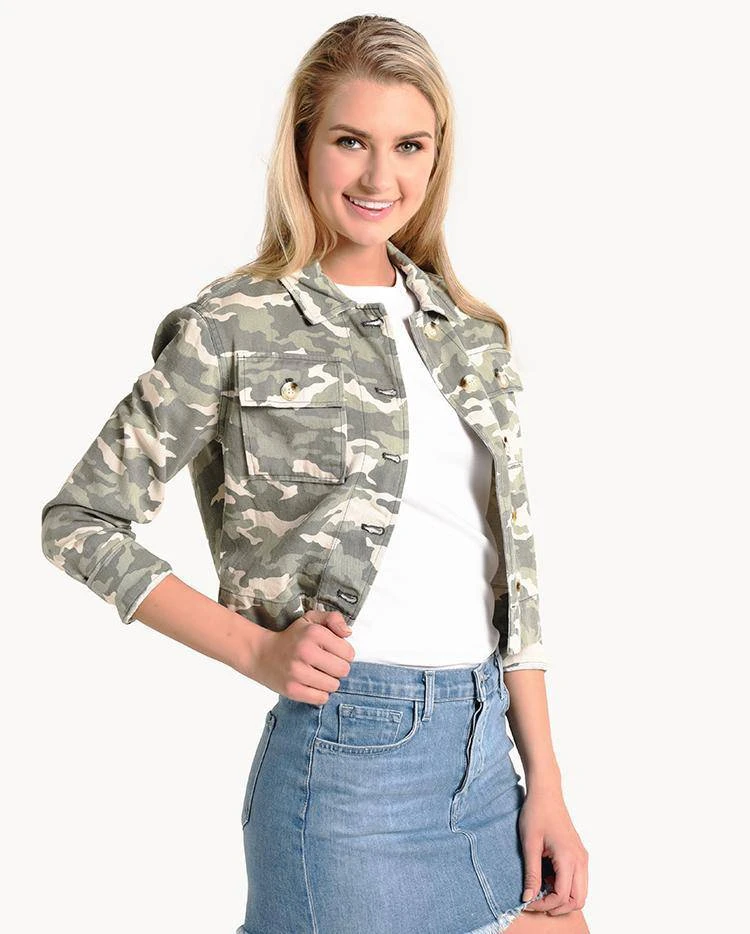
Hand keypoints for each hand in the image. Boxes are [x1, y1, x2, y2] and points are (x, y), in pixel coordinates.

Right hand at [249, 610, 355, 705]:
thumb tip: (348, 633)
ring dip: (329, 681)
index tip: (333, 652)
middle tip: (326, 664)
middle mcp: (306, 652)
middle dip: (338, 668)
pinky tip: (312, 684)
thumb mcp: (311, 620)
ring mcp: (298, 672)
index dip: (344, 653)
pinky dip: (319, 694)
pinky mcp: (292, 690)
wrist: (262, 654)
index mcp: (314, 633)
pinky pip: (321, 698)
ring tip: (318, 673)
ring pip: (333, 686)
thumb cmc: (292, 637)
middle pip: (343, 670)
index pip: (349, 653)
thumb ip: (334, 619)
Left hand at [519, 785, 588, 915]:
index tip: (528, 902)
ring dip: (562, 897)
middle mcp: (581, 860)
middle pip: (578, 900)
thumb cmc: (536, 813)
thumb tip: (528, 898)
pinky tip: (547, 876)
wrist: (546, 793)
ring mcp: (582, 857)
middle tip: (537, 903)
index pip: (562, 896)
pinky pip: (578, 880)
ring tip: (541, 888)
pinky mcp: (579, 854)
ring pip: (580, 892)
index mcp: (569, 857)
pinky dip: (565, 886)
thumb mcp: (529, 844)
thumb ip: (531, 874)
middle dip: (558, 907)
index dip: (544, 904)